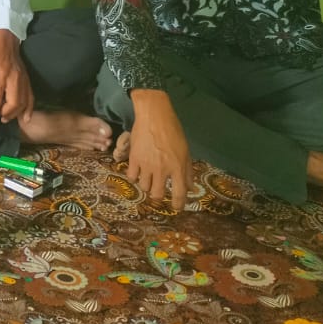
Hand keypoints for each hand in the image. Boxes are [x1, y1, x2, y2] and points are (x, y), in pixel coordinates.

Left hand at [0, 30, 33, 127]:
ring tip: (6, 118)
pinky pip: (31, 97)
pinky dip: (29, 109)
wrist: (5, 41)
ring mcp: (24, 79)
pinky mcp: (28, 80)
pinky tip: (26, 118)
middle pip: (14, 103)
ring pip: (23, 102)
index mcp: (0, 75)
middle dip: (6, 114)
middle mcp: (14, 78)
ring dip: (16, 114)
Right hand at [126, 89, 191, 209]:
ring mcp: (146, 165)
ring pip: (144, 187)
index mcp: (178, 167)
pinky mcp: (134, 159)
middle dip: (158, 196)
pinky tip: (137, 172)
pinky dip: (134, 177)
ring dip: (146, 185)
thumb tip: (190, 188)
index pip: (179, 194)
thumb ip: (187, 171)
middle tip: (158, 191)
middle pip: (157, 194)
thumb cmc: (173, 131)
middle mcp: (162, 169)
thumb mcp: (185, 151)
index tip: (176, 208)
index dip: (177, 204)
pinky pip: (131, 177)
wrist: (153, 115)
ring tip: (147, 178)